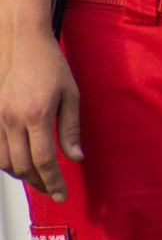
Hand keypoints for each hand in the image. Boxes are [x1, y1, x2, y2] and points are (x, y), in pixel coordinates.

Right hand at [0, 27, 82, 200]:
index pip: (43, 160)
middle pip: (23, 166)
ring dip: (23, 176)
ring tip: (40, 180)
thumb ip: (71, 129)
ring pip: (5, 162)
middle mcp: (13, 119)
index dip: (53, 182)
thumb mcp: (71, 96)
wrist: (24, 45)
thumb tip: (76, 157)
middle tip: (53, 191)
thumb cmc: (51, 67)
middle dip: (40, 183)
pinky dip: (8, 164)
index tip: (62, 194)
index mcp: (37, 114)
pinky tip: (22, 165)